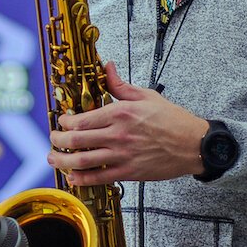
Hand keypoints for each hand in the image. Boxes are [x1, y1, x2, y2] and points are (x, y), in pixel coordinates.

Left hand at [47, 62, 208, 184]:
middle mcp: (118, 134)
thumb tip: (107, 67)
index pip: (82, 119)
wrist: (194, 145)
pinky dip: (82, 179)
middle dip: (57, 141)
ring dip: (63, 160)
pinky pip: (99, 178)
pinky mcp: (129, 172)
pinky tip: (73, 177)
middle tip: (52, 140)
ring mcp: (122, 155)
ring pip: (83, 161)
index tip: (62, 122)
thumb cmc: (173, 119)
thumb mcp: (146, 96)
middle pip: (76, 140)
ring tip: (54, 158)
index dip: (65, 122)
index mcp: (121, 113)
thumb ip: (120, 85)